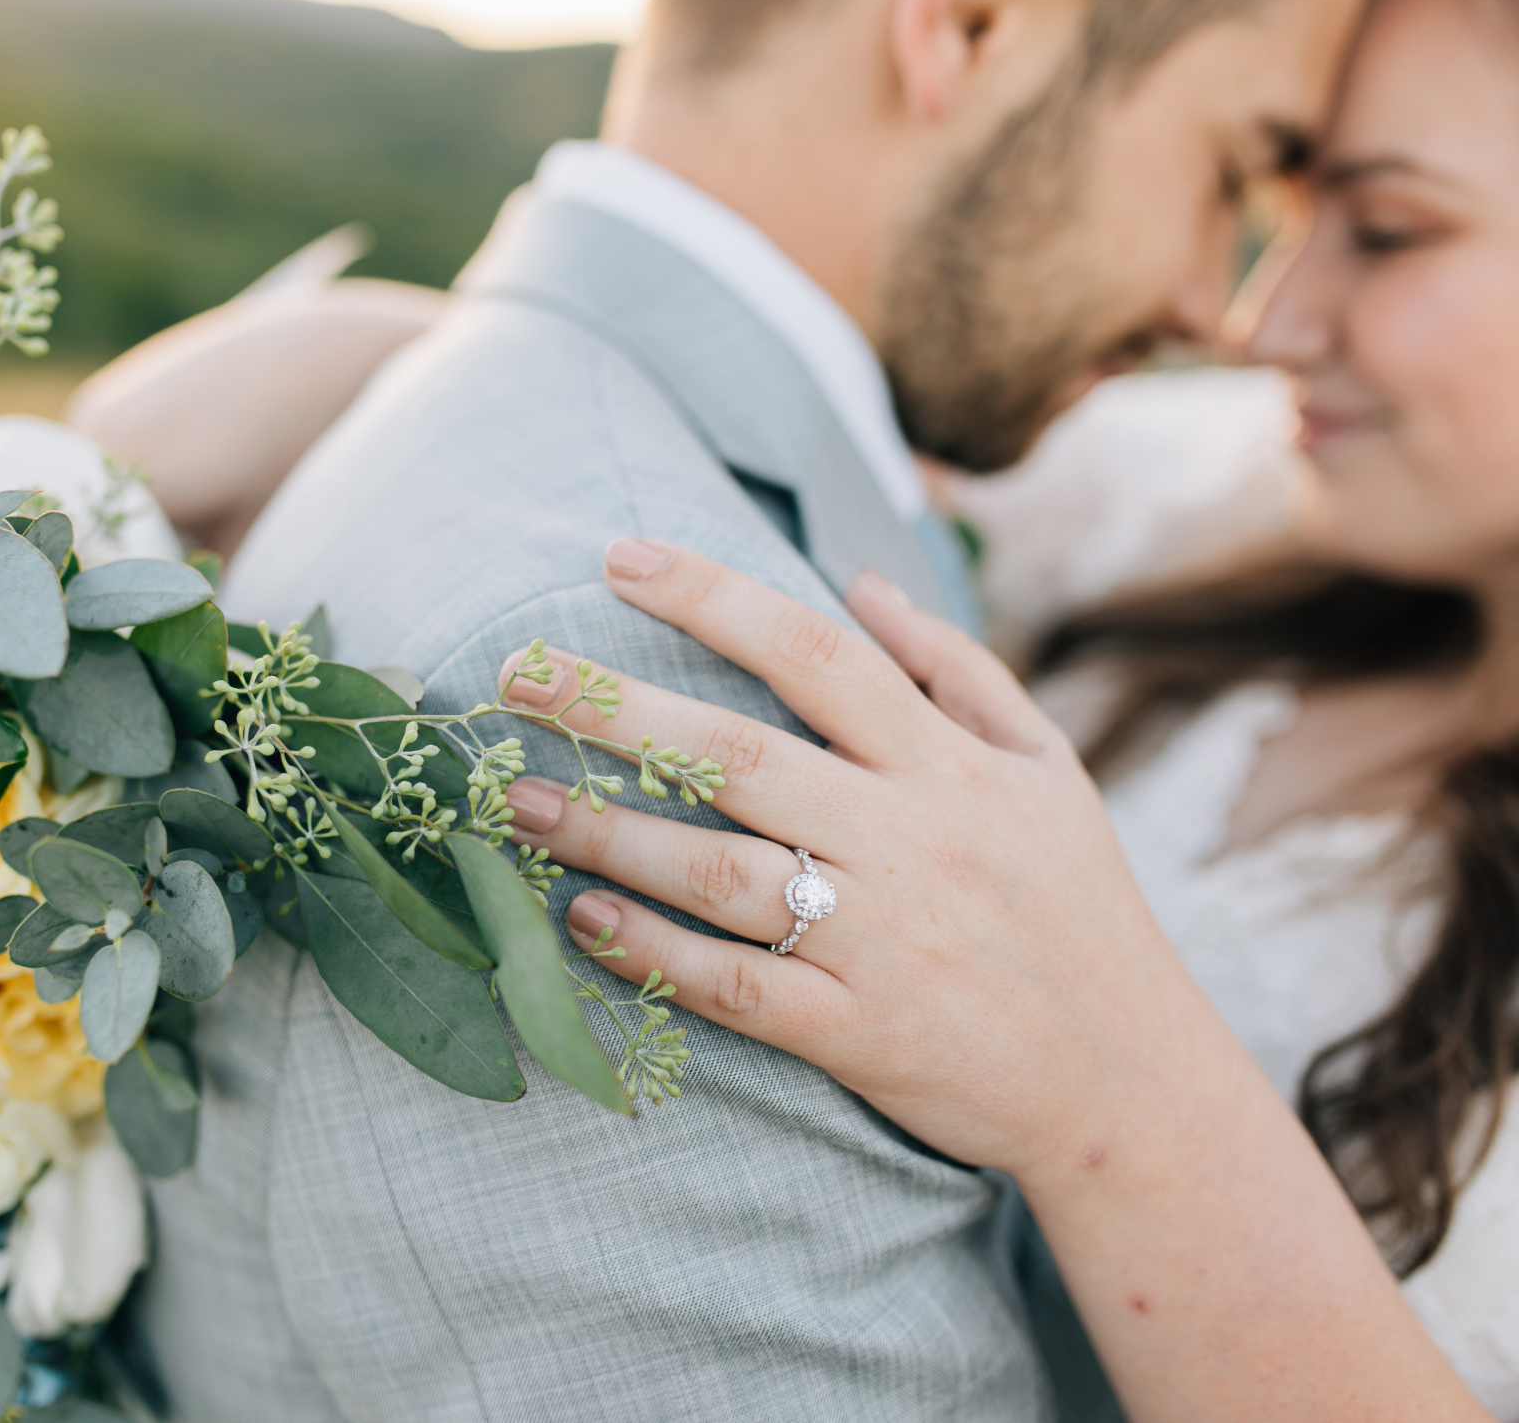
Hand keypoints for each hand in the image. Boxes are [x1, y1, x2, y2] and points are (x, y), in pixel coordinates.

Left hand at [498, 538, 1214, 1181]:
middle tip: (516, 676)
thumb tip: (860, 579)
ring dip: (610, 832)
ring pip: (721, 872)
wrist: (1129, 1085)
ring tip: (522, 803)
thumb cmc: (1079, 911)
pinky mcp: (861, 1034)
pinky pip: (737, 988)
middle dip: (617, 709)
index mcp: (948, 767)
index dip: (713, 597)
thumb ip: (955, 669)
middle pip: (740, 756)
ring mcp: (882, 941)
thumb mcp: (1046, 770)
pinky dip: (656, 954)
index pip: (815, 654)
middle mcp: (909, 841)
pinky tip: (583, 919)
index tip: (619, 559)